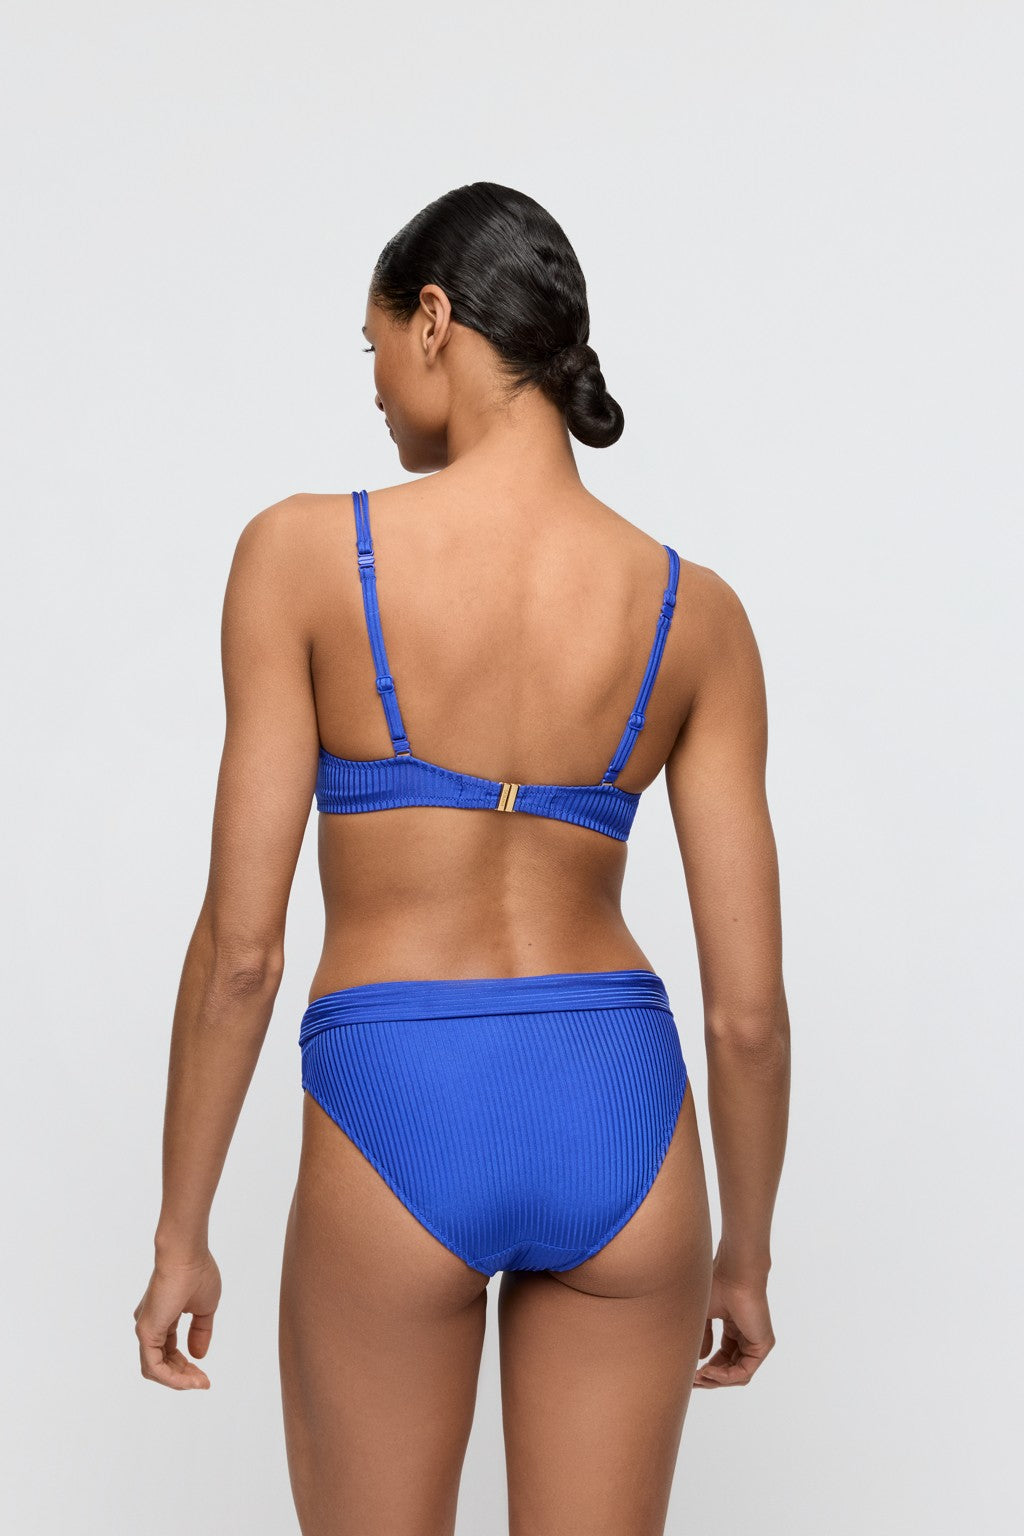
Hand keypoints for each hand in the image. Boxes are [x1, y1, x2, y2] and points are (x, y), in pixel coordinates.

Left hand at [133, 1250, 221, 1389]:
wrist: (186, 1254)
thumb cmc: (197, 1273)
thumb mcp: (205, 1307)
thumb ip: (201, 1332)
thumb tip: (198, 1356)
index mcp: (163, 1317)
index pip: (170, 1351)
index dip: (187, 1366)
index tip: (205, 1374)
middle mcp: (150, 1325)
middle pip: (163, 1363)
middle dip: (184, 1376)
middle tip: (204, 1382)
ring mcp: (146, 1330)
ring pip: (156, 1369)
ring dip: (179, 1381)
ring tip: (200, 1383)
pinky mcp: (146, 1332)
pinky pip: (155, 1366)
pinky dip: (172, 1378)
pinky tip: (190, 1380)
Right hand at [693, 1256, 774, 1388]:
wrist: (734, 1274)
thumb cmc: (717, 1285)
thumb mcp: (704, 1317)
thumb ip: (704, 1338)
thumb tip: (701, 1359)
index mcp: (734, 1329)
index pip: (723, 1359)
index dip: (707, 1369)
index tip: (690, 1374)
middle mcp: (746, 1337)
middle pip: (730, 1370)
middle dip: (710, 1378)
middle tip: (693, 1381)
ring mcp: (756, 1342)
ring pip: (737, 1374)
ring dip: (716, 1380)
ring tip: (699, 1377)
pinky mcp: (763, 1345)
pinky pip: (744, 1371)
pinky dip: (726, 1376)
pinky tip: (710, 1371)